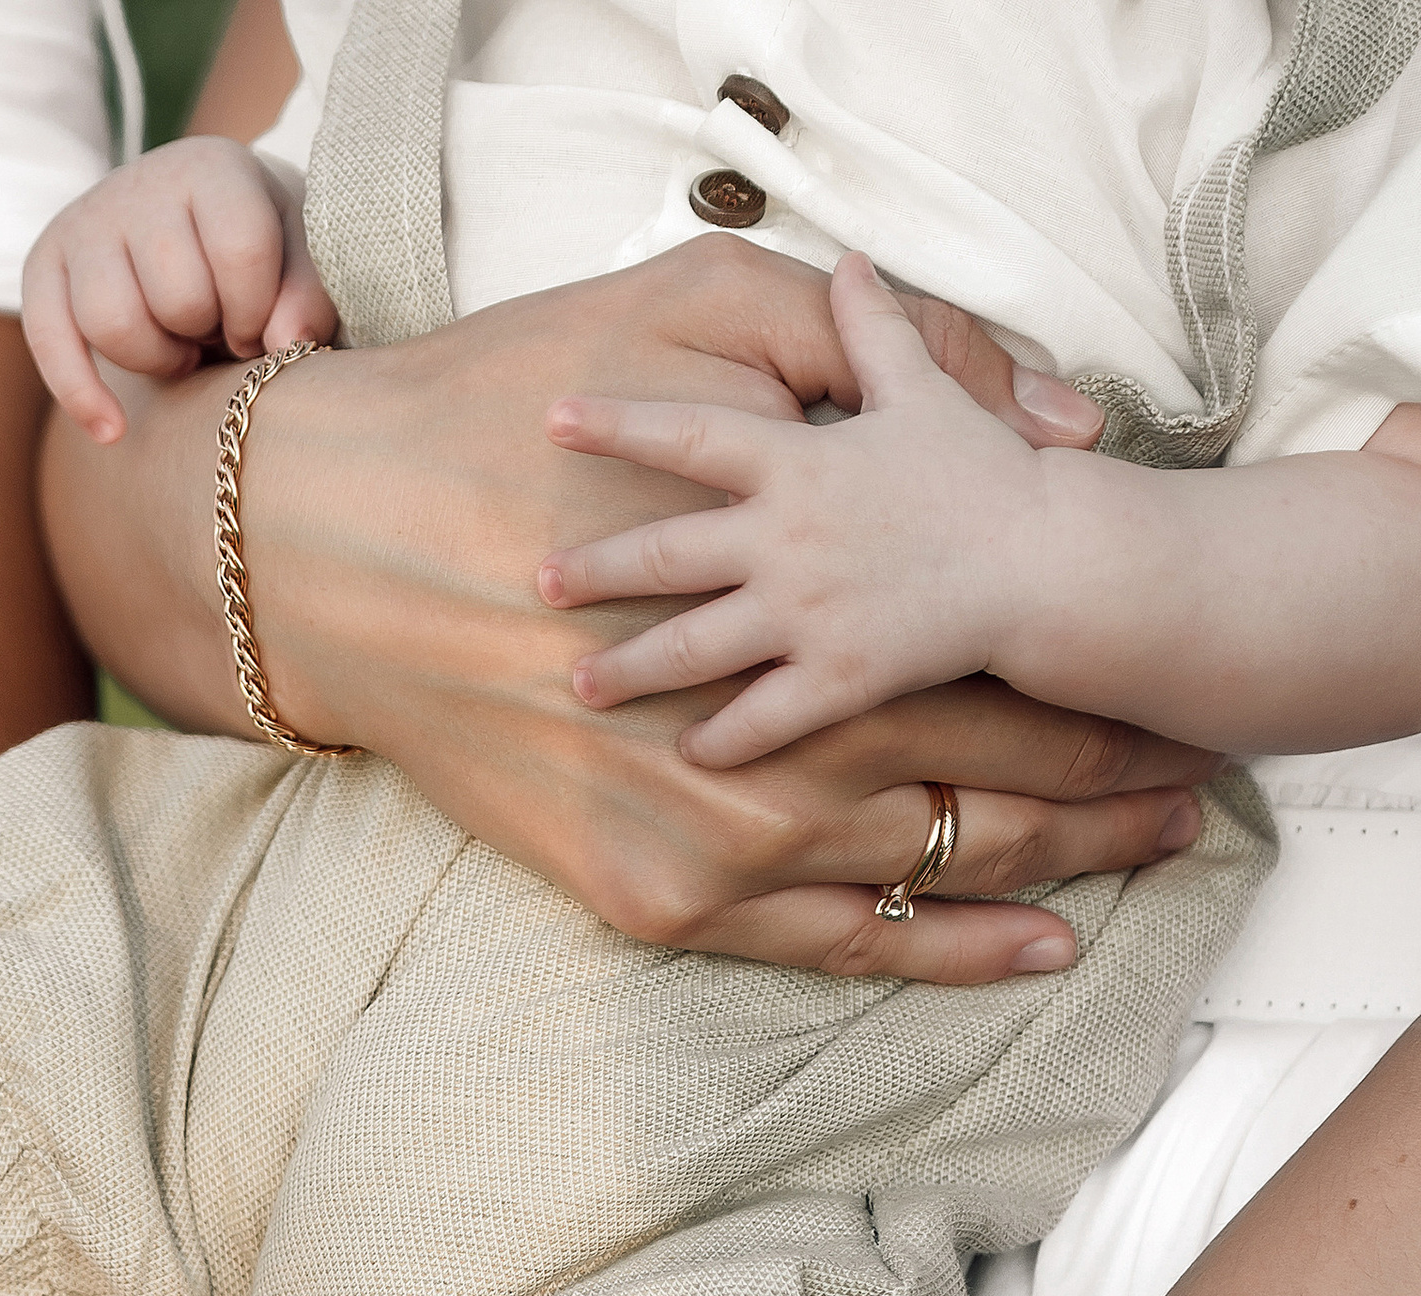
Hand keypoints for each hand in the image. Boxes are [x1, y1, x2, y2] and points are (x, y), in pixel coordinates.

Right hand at [23, 141, 336, 440]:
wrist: (194, 219)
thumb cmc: (256, 250)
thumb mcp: (300, 257)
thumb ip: (310, 294)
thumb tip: (287, 343)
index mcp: (213, 168)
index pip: (240, 252)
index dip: (255, 311)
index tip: (258, 323)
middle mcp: (143, 182)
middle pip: (176, 297)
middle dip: (205, 335)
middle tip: (215, 331)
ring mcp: (87, 220)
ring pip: (112, 323)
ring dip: (156, 359)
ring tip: (179, 347)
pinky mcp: (45, 261)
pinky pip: (49, 338)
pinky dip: (80, 394)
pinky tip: (111, 431)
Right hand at [45, 236, 1209, 984]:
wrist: (332, 555)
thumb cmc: (505, 417)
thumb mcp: (696, 315)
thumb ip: (875, 350)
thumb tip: (1035, 412)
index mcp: (803, 611)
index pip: (1006, 665)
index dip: (1105, 684)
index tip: (1176, 693)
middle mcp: (779, 744)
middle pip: (994, 782)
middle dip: (1108, 791)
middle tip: (1190, 796)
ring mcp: (715, 844)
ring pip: (932, 873)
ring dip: (1051, 873)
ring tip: (1133, 868)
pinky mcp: (652, 900)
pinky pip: (833, 949)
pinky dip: (941, 949)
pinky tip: (1026, 945)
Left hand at [545, 256, 1051, 761]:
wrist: (1044, 561)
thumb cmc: (981, 473)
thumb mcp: (924, 388)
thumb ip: (874, 329)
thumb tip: (850, 259)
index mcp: (800, 463)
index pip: (691, 434)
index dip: (619, 424)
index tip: (552, 419)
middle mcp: (790, 538)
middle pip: (668, 555)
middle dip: (598, 570)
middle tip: (538, 582)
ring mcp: (809, 613)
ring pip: (695, 646)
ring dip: (632, 667)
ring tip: (579, 684)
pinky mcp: (840, 678)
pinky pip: (761, 717)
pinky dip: (719, 738)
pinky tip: (684, 750)